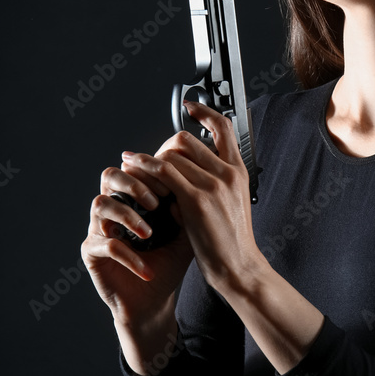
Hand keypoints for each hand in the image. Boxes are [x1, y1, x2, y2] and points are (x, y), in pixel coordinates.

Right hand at [80, 154, 194, 329]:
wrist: (154, 300)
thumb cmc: (169, 263)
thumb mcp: (186, 233)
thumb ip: (188, 208)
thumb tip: (190, 183)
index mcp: (134, 197)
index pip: (135, 167)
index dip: (151, 170)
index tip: (173, 184)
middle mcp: (113, 207)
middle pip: (109, 175)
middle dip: (134, 183)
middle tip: (156, 202)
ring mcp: (99, 228)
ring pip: (100, 204)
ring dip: (127, 215)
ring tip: (149, 234)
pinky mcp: (91, 252)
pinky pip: (106, 245)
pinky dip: (129, 257)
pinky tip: (147, 269)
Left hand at [120, 100, 265, 296]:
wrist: (239, 267)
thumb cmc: (232, 241)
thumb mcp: (230, 203)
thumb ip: (211, 182)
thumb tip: (179, 171)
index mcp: (238, 171)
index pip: (224, 127)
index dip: (204, 112)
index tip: (190, 107)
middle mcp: (228, 173)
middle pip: (187, 139)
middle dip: (163, 146)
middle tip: (150, 160)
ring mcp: (213, 185)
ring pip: (172, 153)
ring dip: (150, 160)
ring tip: (136, 167)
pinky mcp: (197, 200)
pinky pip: (164, 172)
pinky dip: (146, 168)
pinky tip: (135, 171)